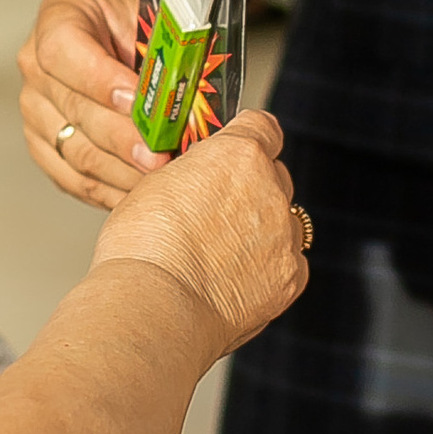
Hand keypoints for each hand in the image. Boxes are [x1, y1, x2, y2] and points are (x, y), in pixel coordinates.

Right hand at [19, 0, 162, 206]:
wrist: (117, 42)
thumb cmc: (135, 27)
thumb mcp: (152, 17)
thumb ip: (167, 45)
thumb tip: (194, 83)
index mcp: (60, 18)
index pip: (63, 51)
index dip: (99, 80)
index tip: (136, 100)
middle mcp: (37, 65)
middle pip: (74, 109)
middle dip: (124, 138)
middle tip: (160, 155)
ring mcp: (36, 109)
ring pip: (75, 150)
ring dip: (122, 170)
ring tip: (160, 178)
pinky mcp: (44, 146)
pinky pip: (74, 178)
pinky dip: (110, 189)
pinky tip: (141, 191)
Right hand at [92, 106, 307, 353]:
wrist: (154, 306)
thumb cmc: (142, 247)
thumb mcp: (155, 183)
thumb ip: (195, 172)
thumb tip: (200, 176)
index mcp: (239, 155)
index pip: (263, 127)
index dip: (248, 138)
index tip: (236, 150)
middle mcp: (271, 190)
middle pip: (274, 175)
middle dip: (251, 187)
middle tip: (217, 210)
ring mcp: (285, 236)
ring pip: (284, 221)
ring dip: (262, 229)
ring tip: (220, 252)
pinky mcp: (290, 278)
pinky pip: (288, 263)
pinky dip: (268, 268)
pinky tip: (234, 279)